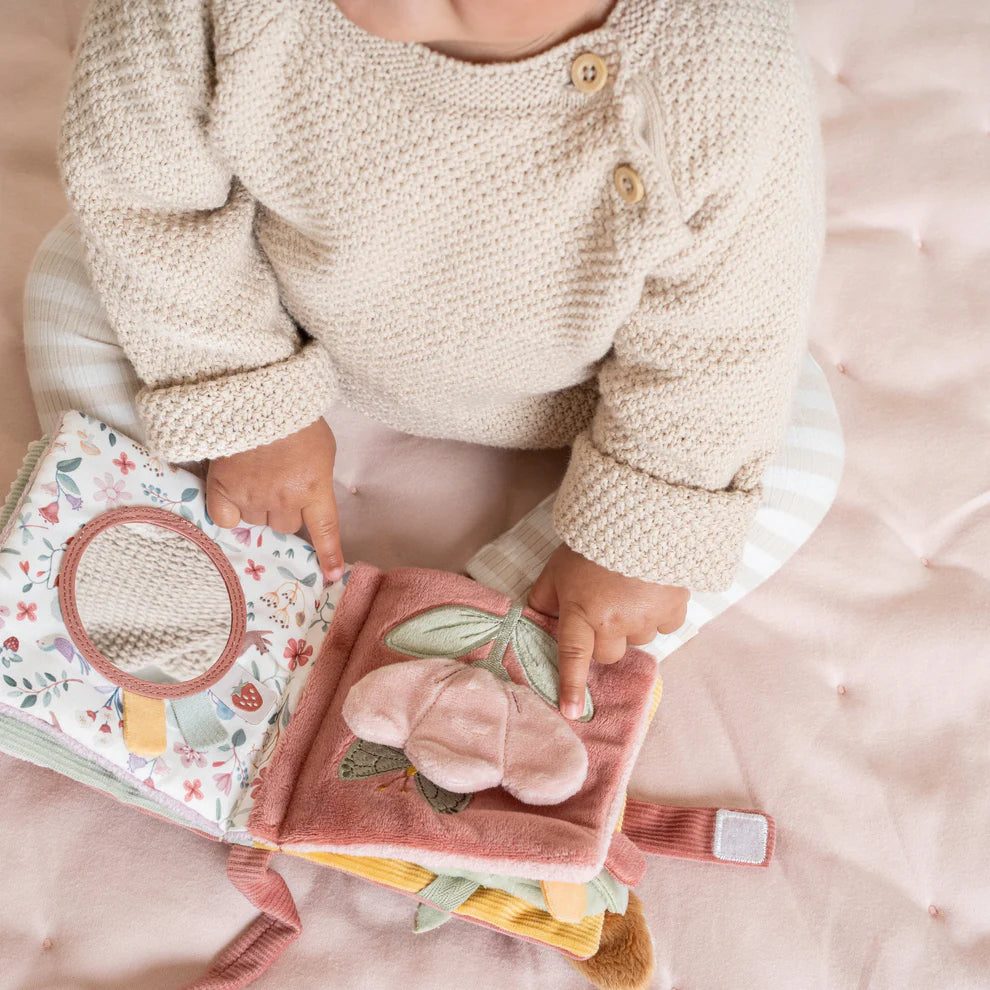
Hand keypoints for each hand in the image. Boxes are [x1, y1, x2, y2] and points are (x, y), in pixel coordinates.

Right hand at [206, 418, 343, 581]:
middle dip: (284, 511)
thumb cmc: (294, 417)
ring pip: (256, 522)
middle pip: (285, 527)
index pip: (325, 530)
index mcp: (314, 487)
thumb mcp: (322, 448)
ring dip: (257, 508)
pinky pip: (226, 520)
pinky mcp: (223, 490)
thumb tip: (309, 498)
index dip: (329, 555)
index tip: (333, 576)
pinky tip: (232, 493)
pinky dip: (229, 511)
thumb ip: (316, 477)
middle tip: (277, 485)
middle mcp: (284, 498)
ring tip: (255, 478)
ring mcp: (252, 497)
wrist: (255, 397)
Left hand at [527, 544, 688, 718]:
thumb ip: (543, 598)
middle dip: (605, 638)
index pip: (573, 656)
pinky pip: (665, 626)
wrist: (640, 516)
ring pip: (638, 641)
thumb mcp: (557, 568)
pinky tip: (652, 590)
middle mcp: (614, 621)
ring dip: (633, 624)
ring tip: (630, 591)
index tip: (570, 712)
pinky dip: (659, 614)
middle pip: (608, 654)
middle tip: (604, 607)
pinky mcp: (673, 609)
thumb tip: (533, 622)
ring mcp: (645, 618)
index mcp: (581, 611)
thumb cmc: (591, 544)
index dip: (570, 686)